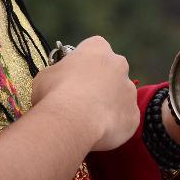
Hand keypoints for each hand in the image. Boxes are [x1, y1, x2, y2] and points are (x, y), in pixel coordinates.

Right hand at [32, 35, 139, 151]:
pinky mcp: (134, 115)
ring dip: (108, 105)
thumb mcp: (45, 75)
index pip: (94, 49)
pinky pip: (124, 120)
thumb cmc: (55, 91)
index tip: (73, 77)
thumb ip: (57, 74)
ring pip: (120, 97)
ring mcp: (129, 90)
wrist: (72, 120)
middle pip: (111, 71)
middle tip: (82, 99)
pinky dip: (113, 126)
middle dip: (101, 83)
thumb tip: (57, 82)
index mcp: (97, 47)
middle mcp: (118, 64)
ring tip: (88, 120)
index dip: (83, 64)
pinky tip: (97, 132)